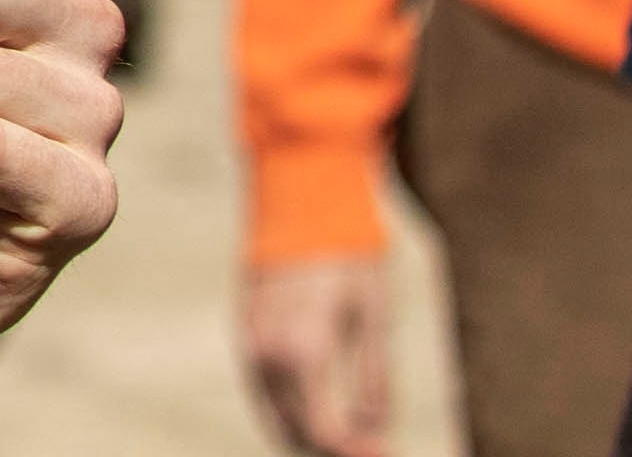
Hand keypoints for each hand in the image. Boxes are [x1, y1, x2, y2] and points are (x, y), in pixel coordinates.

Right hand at [241, 252, 390, 456]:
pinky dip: (293, 411)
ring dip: (310, 434)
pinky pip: (264, 392)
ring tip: (355, 430)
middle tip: (374, 445)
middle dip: (332, 448)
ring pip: (275, 417)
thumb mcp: (375, 317)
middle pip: (293, 433)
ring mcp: (249, 344)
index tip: (385, 453)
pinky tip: (327, 405)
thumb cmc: (347, 255)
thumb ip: (375, 380)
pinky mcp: (246, 334)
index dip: (355, 452)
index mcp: (303, 350)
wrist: (300, 199)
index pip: (322, 432)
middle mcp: (267, 353)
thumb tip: (376, 429)